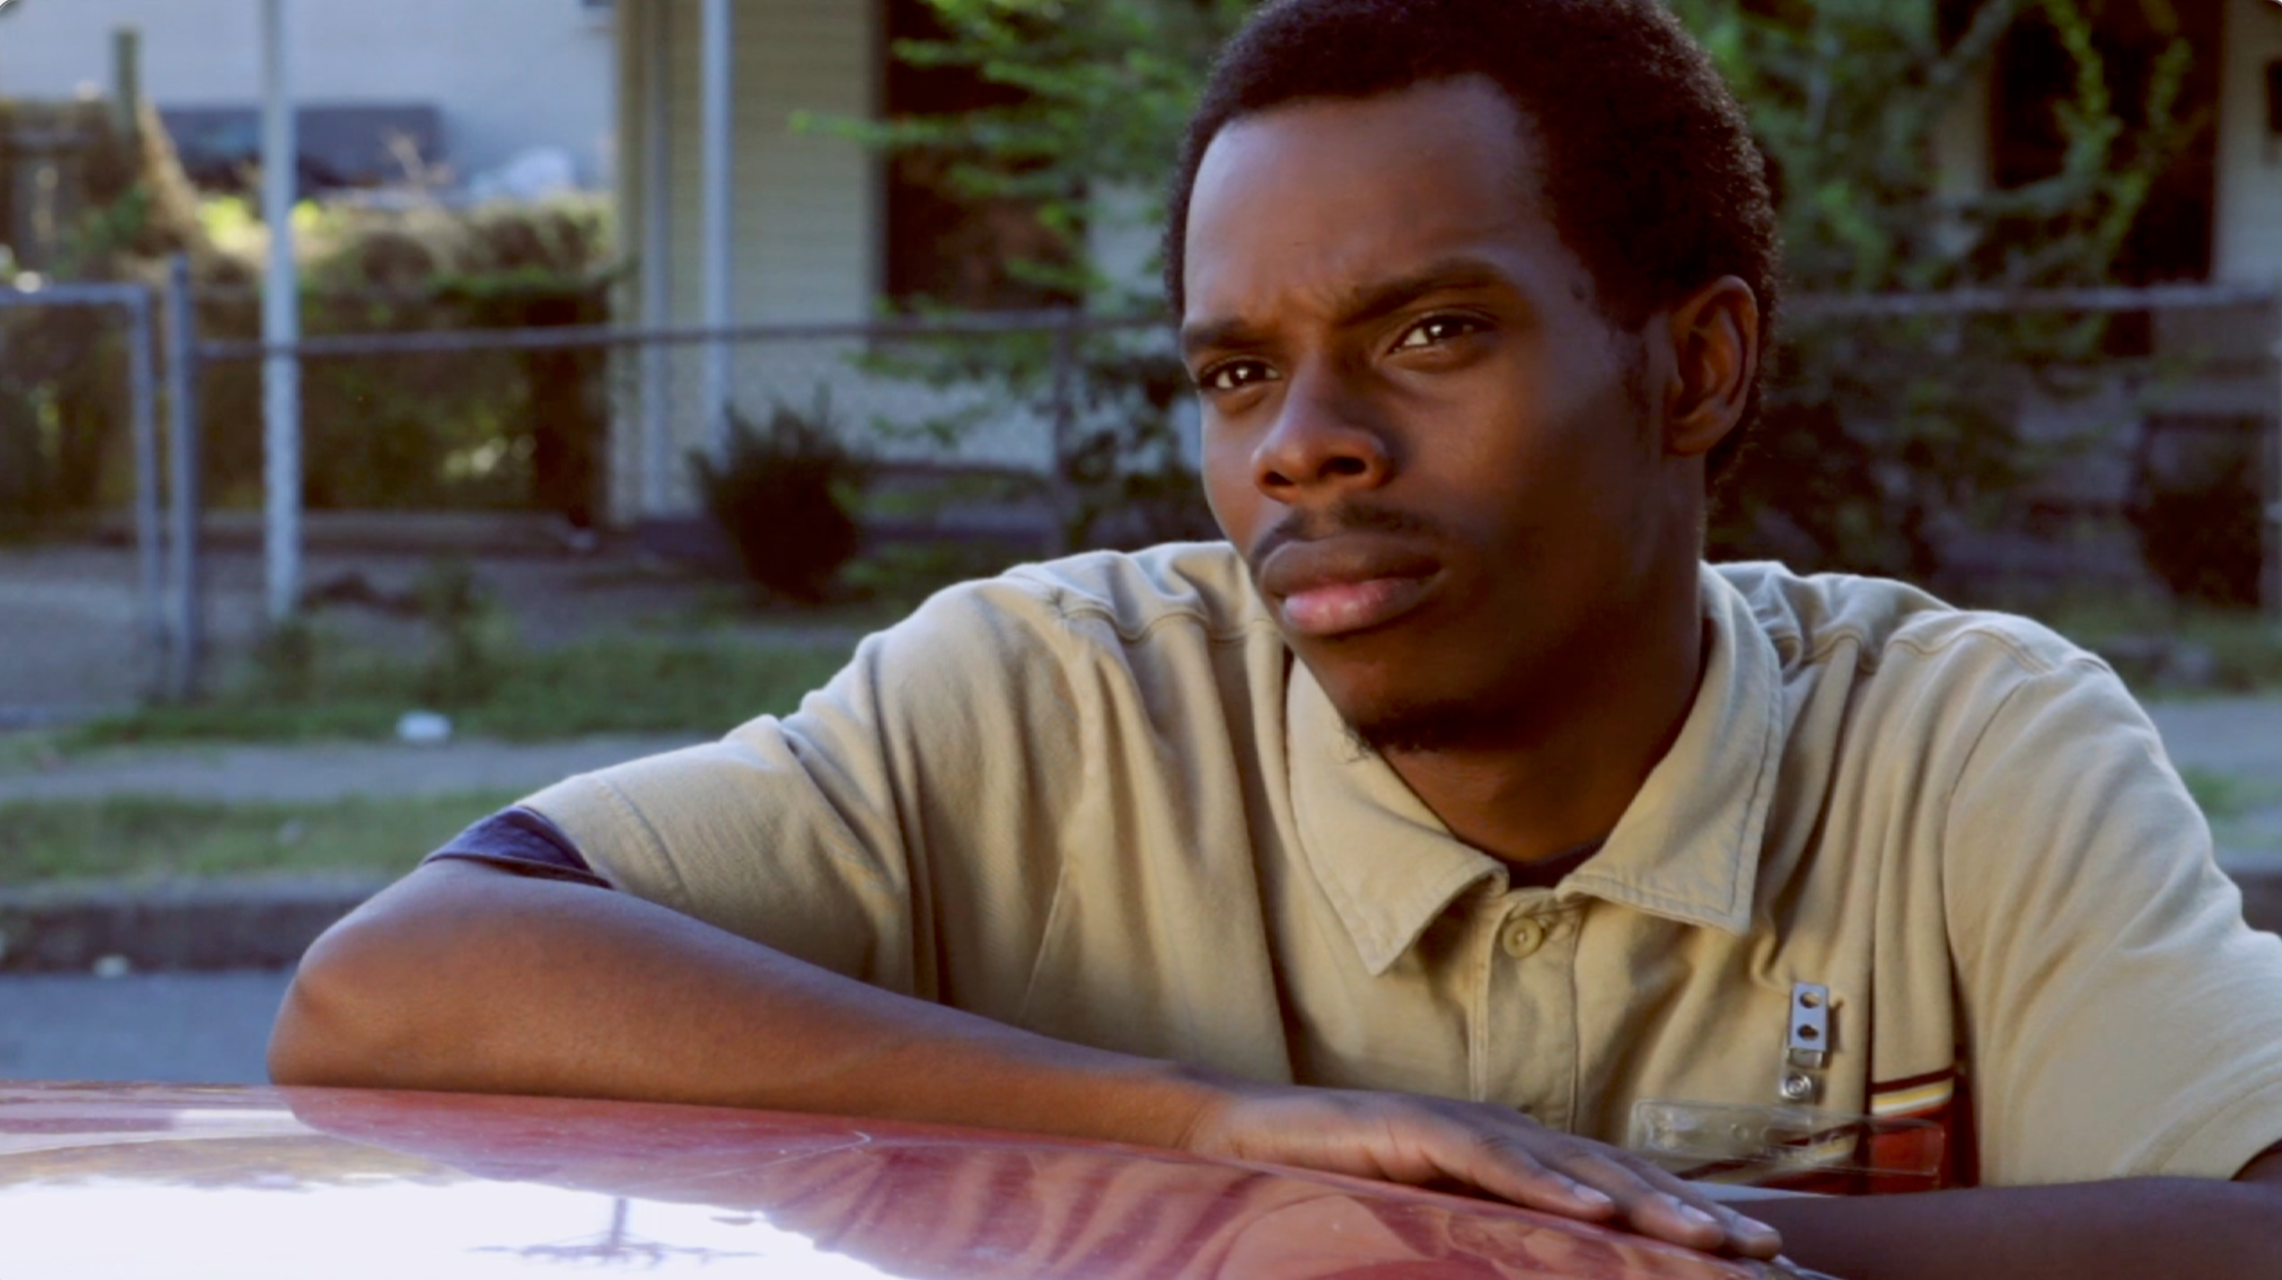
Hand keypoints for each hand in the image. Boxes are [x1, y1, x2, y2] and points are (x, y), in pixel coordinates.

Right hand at [1175, 1085, 1783, 1259]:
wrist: (1242, 1136)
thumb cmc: (1337, 1186)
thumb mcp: (1434, 1224)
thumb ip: (1498, 1239)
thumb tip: (1568, 1271)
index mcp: (1520, 1160)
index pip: (1623, 1194)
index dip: (1692, 1221)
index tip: (1761, 1259)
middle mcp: (1506, 1135)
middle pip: (1621, 1177)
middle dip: (1699, 1215)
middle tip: (1769, 1253)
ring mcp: (1464, 1126)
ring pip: (1574, 1167)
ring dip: (1650, 1205)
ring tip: (1712, 1240)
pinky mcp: (1413, 1128)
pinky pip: (1493, 1160)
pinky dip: (1551, 1184)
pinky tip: (1598, 1211)